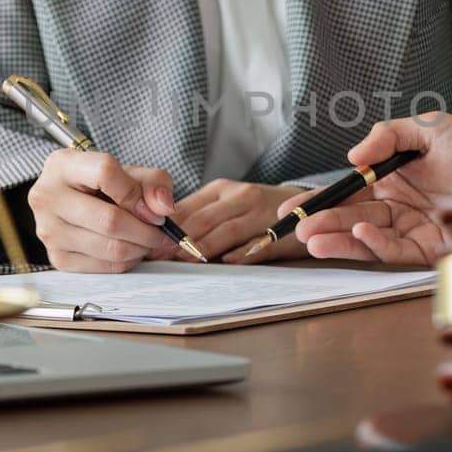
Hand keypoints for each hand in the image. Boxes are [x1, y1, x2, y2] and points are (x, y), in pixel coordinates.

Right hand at [26, 149, 177, 272]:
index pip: (105, 173)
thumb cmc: (103, 185)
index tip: (154, 209)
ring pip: (110, 248)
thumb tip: (164, 209)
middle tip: (162, 233)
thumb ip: (154, 183)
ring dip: (140, 248)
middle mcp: (47, 197)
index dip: (137, 194)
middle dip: (146, 231)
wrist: (74, 202)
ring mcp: (48, 230)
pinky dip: (126, 262)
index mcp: (63, 165)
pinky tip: (131, 250)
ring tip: (148, 240)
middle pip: (110, 220)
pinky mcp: (57, 257)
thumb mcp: (130, 172)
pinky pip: (104, 266)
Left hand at [165, 180, 305, 262]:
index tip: (148, 244)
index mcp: (221, 189)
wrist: (303, 206)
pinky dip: (241, 253)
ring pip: (226, 230)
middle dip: (179, 240)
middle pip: (203, 219)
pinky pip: (257, 243)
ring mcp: (259, 213)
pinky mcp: (277, 231)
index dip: (167, 227)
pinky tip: (227, 262)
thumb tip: (164, 239)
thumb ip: (200, 217)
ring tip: (184, 261)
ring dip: (203, 247)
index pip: (187, 207)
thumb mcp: (227, 203)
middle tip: (159, 257)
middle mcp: (239, 197)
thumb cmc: (256, 209)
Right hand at [269, 113, 451, 266]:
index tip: (293, 207)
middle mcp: (399, 205)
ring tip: (314, 240)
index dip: (321, 199)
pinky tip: (360, 233)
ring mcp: (412, 228)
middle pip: (351, 216)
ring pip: (366, 237)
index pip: (351, 190)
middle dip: (322, 224)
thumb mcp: (433, 128)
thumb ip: (390, 134)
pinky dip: (374, 243)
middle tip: (297, 229)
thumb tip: (353, 156)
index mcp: (395, 176)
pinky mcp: (429, 251)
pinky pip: (395, 250)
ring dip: (339, 239)